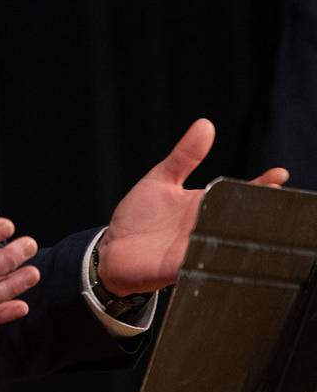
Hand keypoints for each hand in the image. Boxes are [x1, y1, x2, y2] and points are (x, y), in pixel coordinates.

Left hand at [99, 118, 288, 295]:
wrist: (113, 251)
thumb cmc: (140, 216)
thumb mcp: (162, 179)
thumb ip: (184, 156)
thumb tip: (205, 124)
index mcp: (205, 205)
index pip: (240, 194)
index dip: (261, 185)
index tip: (279, 174)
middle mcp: (207, 228)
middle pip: (241, 219)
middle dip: (258, 210)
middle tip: (272, 196)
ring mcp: (197, 248)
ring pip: (228, 241)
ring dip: (240, 232)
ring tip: (255, 217)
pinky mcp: (181, 267)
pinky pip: (202, 262)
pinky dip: (209, 254)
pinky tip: (216, 245)